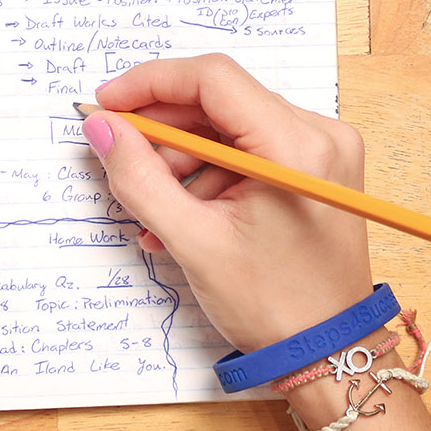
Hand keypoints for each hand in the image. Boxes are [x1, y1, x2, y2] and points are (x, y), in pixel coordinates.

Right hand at [86, 54, 372, 353]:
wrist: (329, 351)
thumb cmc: (274, 306)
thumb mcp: (193, 242)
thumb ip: (139, 177)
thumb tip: (101, 127)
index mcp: (296, 148)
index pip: (213, 79)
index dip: (151, 83)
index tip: (108, 104)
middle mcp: (320, 135)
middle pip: (221, 100)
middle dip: (165, 129)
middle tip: (122, 157)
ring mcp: (324, 150)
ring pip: (231, 125)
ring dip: (184, 158)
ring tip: (156, 210)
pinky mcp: (319, 168)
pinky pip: (251, 149)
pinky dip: (211, 173)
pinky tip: (187, 215)